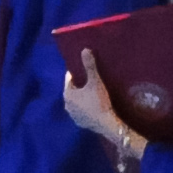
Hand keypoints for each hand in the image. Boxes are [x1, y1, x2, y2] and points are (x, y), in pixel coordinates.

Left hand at [60, 54, 148, 172]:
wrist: (106, 124)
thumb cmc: (98, 101)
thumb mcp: (95, 81)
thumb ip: (90, 65)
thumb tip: (84, 49)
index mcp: (67, 94)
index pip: (69, 79)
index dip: (77, 71)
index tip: (85, 67)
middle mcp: (66, 105)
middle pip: (73, 90)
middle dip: (80, 84)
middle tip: (92, 77)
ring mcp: (73, 116)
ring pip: (77, 101)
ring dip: (83, 96)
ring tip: (94, 90)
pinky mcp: (80, 123)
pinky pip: (82, 110)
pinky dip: (86, 106)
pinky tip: (95, 103)